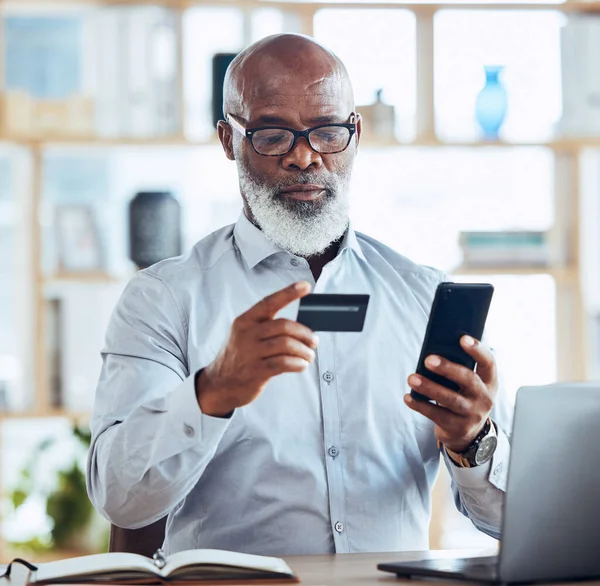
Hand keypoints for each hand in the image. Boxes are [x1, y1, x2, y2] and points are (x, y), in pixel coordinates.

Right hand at [197, 281, 318, 416]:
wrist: (219, 384)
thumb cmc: (238, 358)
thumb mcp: (244, 335)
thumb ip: (266, 328)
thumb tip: (299, 327)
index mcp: (245, 321)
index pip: (269, 302)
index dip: (288, 293)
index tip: (305, 286)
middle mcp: (247, 334)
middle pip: (284, 326)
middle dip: (305, 333)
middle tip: (313, 341)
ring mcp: (250, 353)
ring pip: (286, 345)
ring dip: (304, 351)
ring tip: (309, 355)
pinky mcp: (256, 371)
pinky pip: (283, 363)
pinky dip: (298, 364)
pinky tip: (301, 365)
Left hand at [404, 336, 497, 452]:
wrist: (467, 434)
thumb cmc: (463, 398)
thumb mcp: (470, 386)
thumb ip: (459, 370)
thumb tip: (433, 352)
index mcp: (489, 382)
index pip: (488, 363)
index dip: (477, 350)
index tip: (462, 338)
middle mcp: (484, 398)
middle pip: (468, 379)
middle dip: (447, 368)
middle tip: (428, 360)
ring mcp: (472, 414)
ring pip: (450, 399)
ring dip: (429, 387)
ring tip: (412, 378)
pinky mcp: (457, 427)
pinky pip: (436, 414)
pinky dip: (420, 405)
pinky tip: (408, 397)